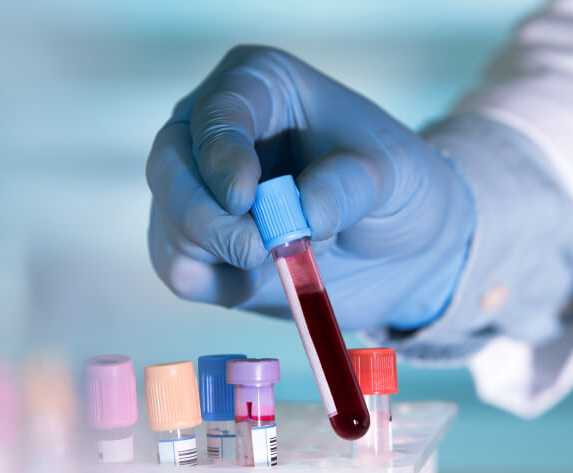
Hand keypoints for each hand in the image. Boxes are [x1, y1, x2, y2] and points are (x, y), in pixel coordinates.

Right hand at [146, 45, 474, 329]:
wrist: (402, 247)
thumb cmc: (397, 189)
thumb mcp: (394, 173)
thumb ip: (349, 185)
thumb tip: (300, 216)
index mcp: (258, 88)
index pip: (217, 112)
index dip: (220, 155)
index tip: (244, 198)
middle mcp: (214, 134)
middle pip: (169, 167)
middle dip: (206, 217)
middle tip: (257, 249)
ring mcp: (201, 192)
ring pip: (170, 224)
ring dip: (219, 254)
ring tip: (281, 259)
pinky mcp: (202, 246)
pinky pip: (179, 270)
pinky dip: (215, 285)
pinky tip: (259, 280)